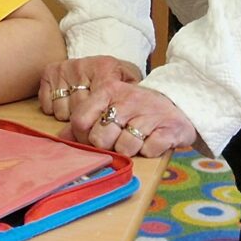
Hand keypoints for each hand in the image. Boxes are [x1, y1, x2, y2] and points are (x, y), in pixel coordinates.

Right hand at [38, 55, 142, 120]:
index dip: (99, 121)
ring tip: (80, 109)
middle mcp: (82, 65)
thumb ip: (129, 102)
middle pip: (79, 110)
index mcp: (105, 68)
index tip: (103, 129)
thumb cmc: (117, 79)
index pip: (97, 103)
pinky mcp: (49, 72)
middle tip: (92, 124)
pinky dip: (54, 110)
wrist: (100, 61)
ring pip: (62, 111)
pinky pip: (47, 106)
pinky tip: (66, 103)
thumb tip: (122, 126)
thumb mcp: (130, 85)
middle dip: (86, 123)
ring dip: (70, 116)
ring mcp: (65, 68)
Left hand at [67, 78, 195, 158]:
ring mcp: (149, 113)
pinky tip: (153, 140)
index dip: (83, 137)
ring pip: (124, 147)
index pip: (80, 120)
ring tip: (137, 139)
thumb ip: (85, 121)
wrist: (179, 107)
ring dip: (130, 150)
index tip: (95, 137)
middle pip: (100, 138)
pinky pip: (148, 150)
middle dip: (108, 145)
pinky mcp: (169, 128)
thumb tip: (61, 139)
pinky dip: (150, 151)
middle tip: (119, 138)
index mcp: (108, 89)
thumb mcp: (110, 107)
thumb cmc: (137, 111)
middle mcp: (127, 98)